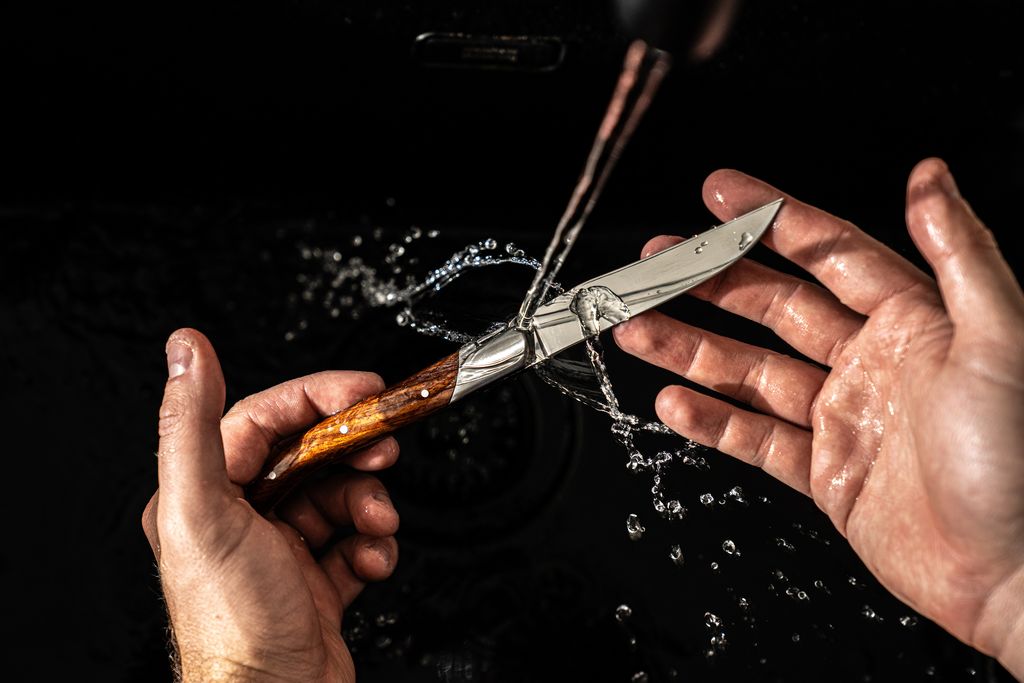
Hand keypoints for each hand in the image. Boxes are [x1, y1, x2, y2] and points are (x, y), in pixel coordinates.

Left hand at [141, 329, 399, 681]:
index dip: (320, 395)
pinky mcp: (315, 580)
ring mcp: (280, 549)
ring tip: (376, 526)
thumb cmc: (234, 622)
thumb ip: (193, 424)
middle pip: (312, 453)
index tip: (365, 389)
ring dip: (369, 505)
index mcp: (206, 490)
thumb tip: (184, 347)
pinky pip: (356, 541)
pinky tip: (370, 563)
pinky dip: (374, 546)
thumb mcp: (202, 510)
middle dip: (355, 452)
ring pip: (340, 495)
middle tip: (383, 453)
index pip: (268, 416)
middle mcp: (240, 516)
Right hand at [613, 159, 1023, 675]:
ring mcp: (844, 418)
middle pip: (773, 308)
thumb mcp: (1001, 341)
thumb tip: (930, 175)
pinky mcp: (827, 473)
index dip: (769, 220)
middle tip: (654, 264)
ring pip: (750, 371)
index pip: (827, 253)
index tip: (719, 195)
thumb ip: (961, 254)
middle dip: (709, 282)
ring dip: (691, 349)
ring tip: (635, 328)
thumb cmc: (1022, 459)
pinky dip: (711, 421)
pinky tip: (672, 402)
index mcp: (913, 320)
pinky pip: (756, 439)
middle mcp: (872, 362)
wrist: (1015, 575)